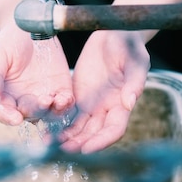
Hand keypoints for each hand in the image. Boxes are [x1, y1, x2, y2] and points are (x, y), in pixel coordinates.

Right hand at [0, 23, 73, 125]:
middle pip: (29, 114)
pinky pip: (65, 102)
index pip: (5, 113)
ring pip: (49, 113)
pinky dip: (66, 103)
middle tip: (43, 101)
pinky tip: (66, 98)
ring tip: (58, 101)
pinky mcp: (60, 89)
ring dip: (54, 111)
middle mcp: (25, 101)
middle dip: (36, 111)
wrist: (29, 27)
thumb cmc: (8, 43)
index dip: (9, 117)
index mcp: (6, 96)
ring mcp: (44, 96)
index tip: (16, 118)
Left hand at [59, 31, 149, 152]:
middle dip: (79, 143)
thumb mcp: (136, 60)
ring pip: (79, 127)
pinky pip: (68, 113)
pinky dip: (59, 123)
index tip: (86, 148)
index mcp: (123, 103)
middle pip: (94, 133)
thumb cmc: (129, 46)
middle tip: (63, 150)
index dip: (101, 141)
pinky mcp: (78, 95)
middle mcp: (107, 108)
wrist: (113, 32)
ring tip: (50, 143)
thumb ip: (134, 81)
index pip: (114, 130)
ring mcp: (92, 103)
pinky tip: (46, 128)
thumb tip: (130, 102)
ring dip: (66, 138)